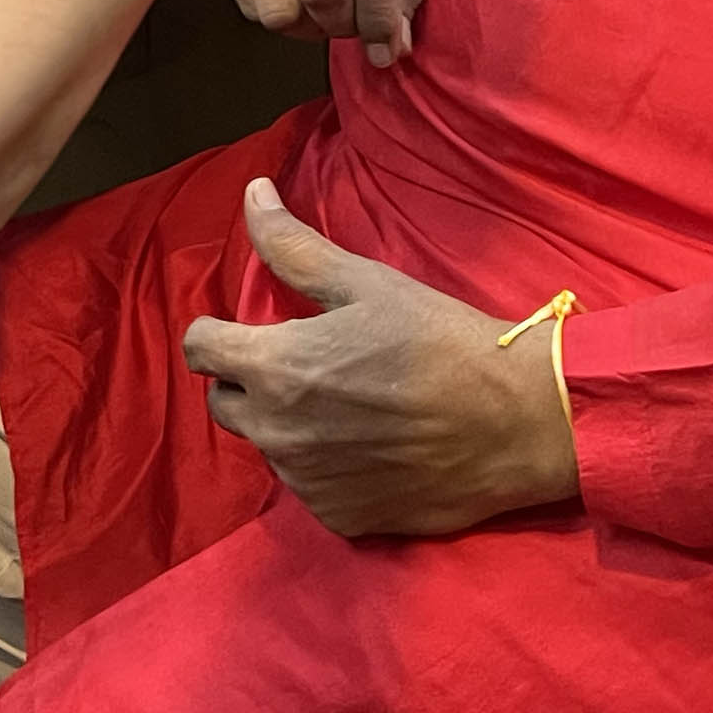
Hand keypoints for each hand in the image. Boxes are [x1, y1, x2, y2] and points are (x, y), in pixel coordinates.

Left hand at [180, 179, 580, 538]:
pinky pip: (310, 487)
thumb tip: (251, 193)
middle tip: (307, 362)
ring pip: (269, 446)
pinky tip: (370, 446)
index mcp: (274, 368)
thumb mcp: (366, 282)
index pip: (200, 348)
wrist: (512, 422)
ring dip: (288, 424)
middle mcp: (277, 433)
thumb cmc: (439, 340)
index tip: (252, 327)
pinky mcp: (339, 519)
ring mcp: (306, 483)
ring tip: (347, 403)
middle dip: (250, 380)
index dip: (219, 331)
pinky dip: (325, 466)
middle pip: (225, 402)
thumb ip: (293, 246)